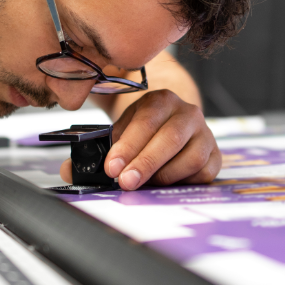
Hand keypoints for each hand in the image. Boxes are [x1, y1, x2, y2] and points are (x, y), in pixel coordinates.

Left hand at [60, 89, 220, 189]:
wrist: (174, 121)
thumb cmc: (144, 129)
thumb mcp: (120, 130)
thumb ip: (96, 150)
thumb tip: (69, 171)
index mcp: (161, 100)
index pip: (146, 121)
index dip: (128, 146)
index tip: (112, 167)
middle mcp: (187, 113)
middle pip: (170, 139)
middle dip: (145, 163)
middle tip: (126, 182)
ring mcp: (205, 133)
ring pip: (191, 157)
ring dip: (166, 175)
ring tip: (147, 184)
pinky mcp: (215, 154)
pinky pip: (205, 172)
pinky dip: (185, 181)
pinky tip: (168, 183)